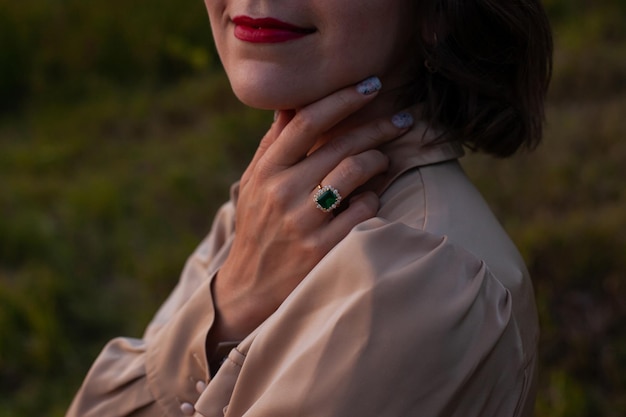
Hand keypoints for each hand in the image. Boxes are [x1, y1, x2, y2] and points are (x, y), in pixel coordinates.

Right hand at [210, 78, 413, 342]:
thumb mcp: (255, 183)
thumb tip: (292, 103)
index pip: (307, 121)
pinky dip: (373, 197)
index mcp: (267, 171)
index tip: (371, 85)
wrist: (250, 287)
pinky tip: (370, 196)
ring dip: (379, 160)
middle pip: (341, 144)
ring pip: (356, 172)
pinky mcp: (324, 248)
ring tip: (384, 160)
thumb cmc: (258, 225)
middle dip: (378, 127)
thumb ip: (274, 144)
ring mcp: (304, 222)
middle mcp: (283, 192)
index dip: (343, 98)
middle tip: (402, 120)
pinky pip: (364, 209)